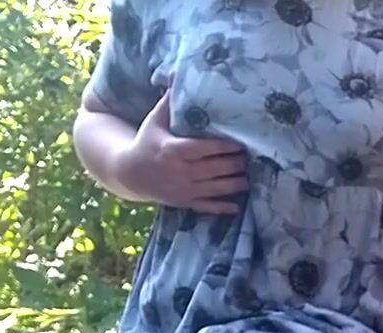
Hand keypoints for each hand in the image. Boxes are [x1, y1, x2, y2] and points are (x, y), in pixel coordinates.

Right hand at [118, 89, 246, 214]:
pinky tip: (238, 206)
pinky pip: (206, 207)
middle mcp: (180, 172)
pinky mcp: (184, 202)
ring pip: (215, 188)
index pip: (205, 149)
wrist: (130, 173)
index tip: (241, 143)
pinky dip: (222, 207)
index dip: (225, 147)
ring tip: (251, 177)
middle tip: (253, 158)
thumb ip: (168, 101)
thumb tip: (178, 74)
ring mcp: (183, 189)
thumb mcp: (154, 120)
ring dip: (235, 184)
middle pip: (215, 169)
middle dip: (235, 164)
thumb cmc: (146, 141)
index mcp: (173, 150)